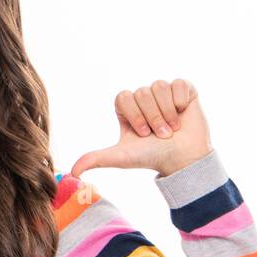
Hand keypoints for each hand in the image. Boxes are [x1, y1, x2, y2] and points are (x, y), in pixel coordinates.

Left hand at [70, 78, 211, 178]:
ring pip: (159, 87)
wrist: (183, 159)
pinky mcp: (183, 88)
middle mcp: (144, 97)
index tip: (143, 134)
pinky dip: (181, 102)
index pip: (123, 97)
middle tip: (161, 135)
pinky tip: (183, 114)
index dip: (134, 115)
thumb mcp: (122, 157)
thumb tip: (73, 171)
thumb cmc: (152, 157)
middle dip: (153, 118)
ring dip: (167, 112)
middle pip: (142, 92)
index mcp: (127, 107)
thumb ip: (95, 159)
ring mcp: (163, 91)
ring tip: (173, 128)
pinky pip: (178, 84)